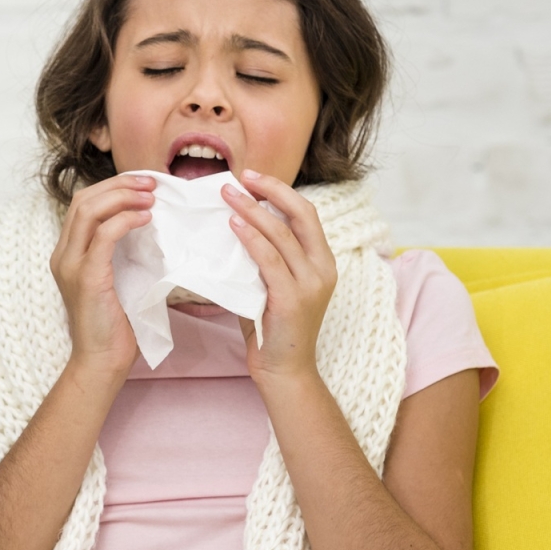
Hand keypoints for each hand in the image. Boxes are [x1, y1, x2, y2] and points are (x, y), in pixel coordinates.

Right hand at [50, 174, 156, 382]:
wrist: (102, 361)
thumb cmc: (115, 326)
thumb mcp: (119, 279)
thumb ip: (125, 253)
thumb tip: (153, 226)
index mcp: (68, 254)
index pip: (83, 204)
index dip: (113, 188)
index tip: (143, 184)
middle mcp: (63, 255)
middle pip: (83, 200)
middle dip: (119, 185)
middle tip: (151, 183)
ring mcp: (71, 265)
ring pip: (89, 210)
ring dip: (123, 197)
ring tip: (151, 196)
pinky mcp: (86, 277)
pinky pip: (103, 235)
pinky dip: (125, 220)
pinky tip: (146, 218)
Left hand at [222, 170, 336, 384]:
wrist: (284, 371)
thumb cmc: (272, 328)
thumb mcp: (273, 284)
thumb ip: (265, 258)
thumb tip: (236, 225)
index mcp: (322, 262)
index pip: (306, 214)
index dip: (280, 191)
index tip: (252, 178)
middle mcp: (322, 269)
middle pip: (300, 214)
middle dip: (269, 191)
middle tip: (239, 178)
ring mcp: (310, 284)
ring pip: (281, 234)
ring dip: (252, 210)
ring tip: (228, 196)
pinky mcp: (292, 299)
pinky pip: (269, 260)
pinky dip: (251, 239)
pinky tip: (234, 225)